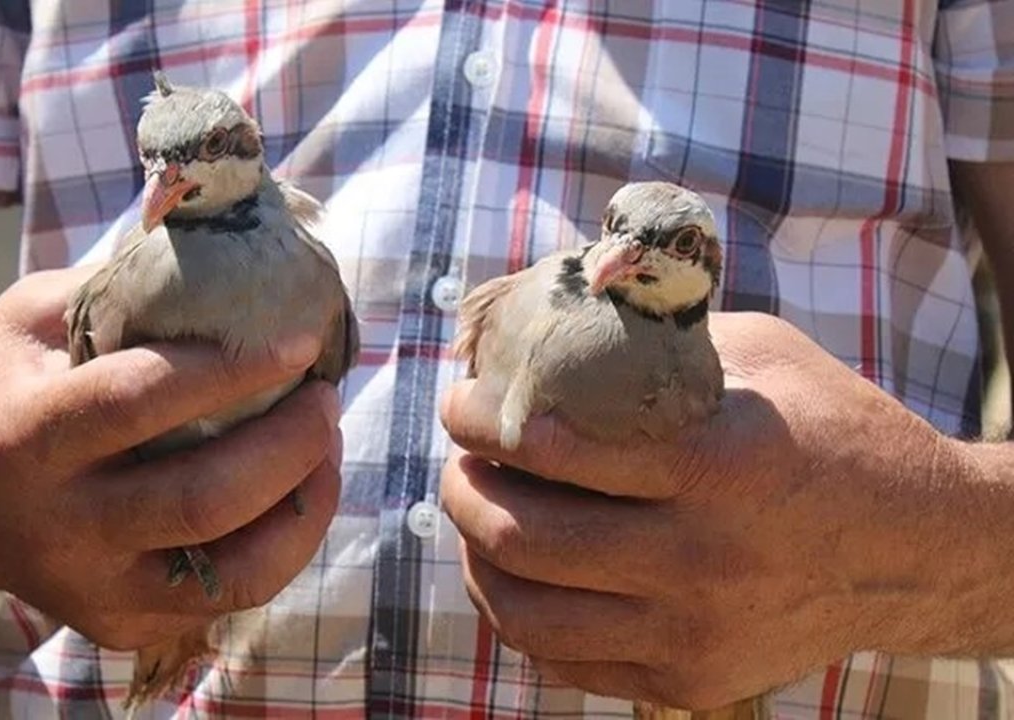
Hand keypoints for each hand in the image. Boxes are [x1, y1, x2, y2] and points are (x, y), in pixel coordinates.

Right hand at [0, 266, 341, 649]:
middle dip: (289, 445)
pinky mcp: (118, 624)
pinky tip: (295, 495)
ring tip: (326, 447)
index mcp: (26, 436)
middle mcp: (59, 525)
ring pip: (232, 570)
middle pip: (203, 499)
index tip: (300, 342)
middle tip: (325, 398)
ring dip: (303, 504)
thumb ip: (115, 289)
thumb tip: (227, 255)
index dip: (234, 369)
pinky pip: (227, 597)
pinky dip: (281, 546)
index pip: (143, 400)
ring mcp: (90, 588)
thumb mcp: (24, 319)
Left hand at [440, 311, 997, 709]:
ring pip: (528, 615)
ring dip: (473, 560)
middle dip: (461, 492)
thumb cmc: (833, 431)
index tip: (459, 402)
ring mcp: (694, 634)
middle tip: (458, 464)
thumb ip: (658, 341)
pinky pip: (565, 661)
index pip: (552, 447)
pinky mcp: (690, 682)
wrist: (919, 550)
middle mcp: (702, 560)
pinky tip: (514, 576)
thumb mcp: (759, 355)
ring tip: (473, 518)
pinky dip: (518, 617)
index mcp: (716, 465)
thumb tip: (552, 320)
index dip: (480, 420)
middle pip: (523, 540)